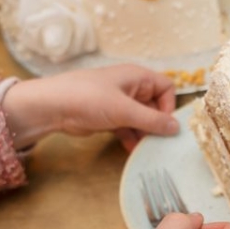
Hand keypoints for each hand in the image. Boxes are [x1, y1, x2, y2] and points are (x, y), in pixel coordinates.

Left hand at [1, 65, 176, 150]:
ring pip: (142, 119)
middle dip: (157, 125)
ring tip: (147, 150)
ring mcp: (119, 102)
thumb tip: (177, 128)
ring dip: (145, 134)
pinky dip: (132, 138)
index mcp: (137, 77)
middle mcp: (131, 87)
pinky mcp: (109, 116)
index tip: (165, 125)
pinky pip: (128, 127)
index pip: (166, 88)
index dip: (169, 106)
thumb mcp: (124, 110)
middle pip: (155, 106)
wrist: (52, 107)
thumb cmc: (88, 99)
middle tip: (159, 143)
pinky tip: (132, 150)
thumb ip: (152, 120)